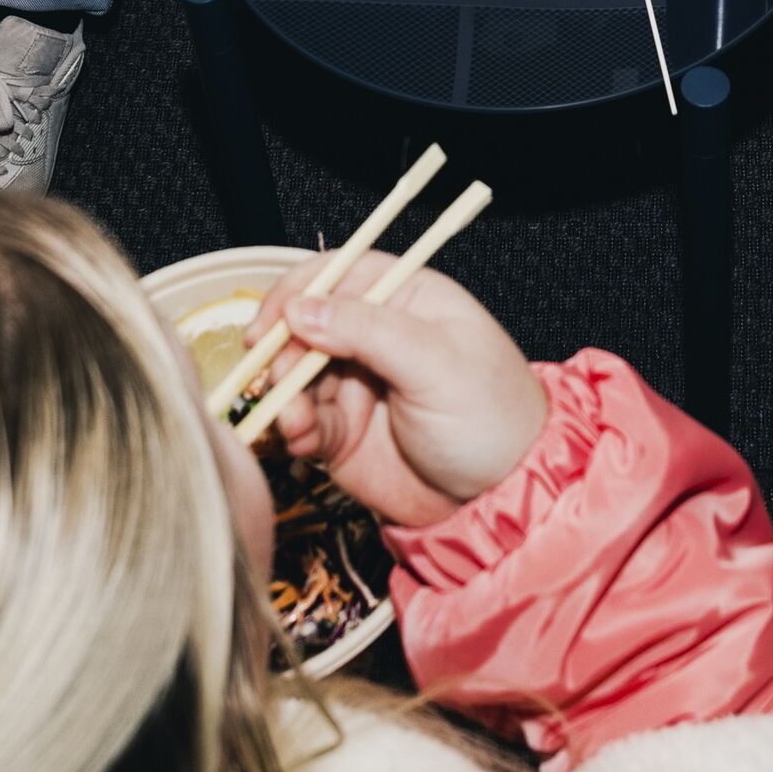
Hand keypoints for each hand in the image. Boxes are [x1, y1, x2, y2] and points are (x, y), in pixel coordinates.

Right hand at [247, 263, 550, 529]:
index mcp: (406, 299)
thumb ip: (367, 331)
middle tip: (278, 380)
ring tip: (296, 422)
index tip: (267, 324)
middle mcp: (376, 336)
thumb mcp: (436, 364)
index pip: (337, 275)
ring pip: (295, 377)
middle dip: (283, 353)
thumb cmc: (494, 418)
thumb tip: (301, 309)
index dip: (295, 294)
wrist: (505, 497)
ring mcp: (358, 384)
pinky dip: (294, 430)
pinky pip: (303, 422)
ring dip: (284, 397)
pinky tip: (305, 441)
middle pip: (305, 327)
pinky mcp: (345, 432)